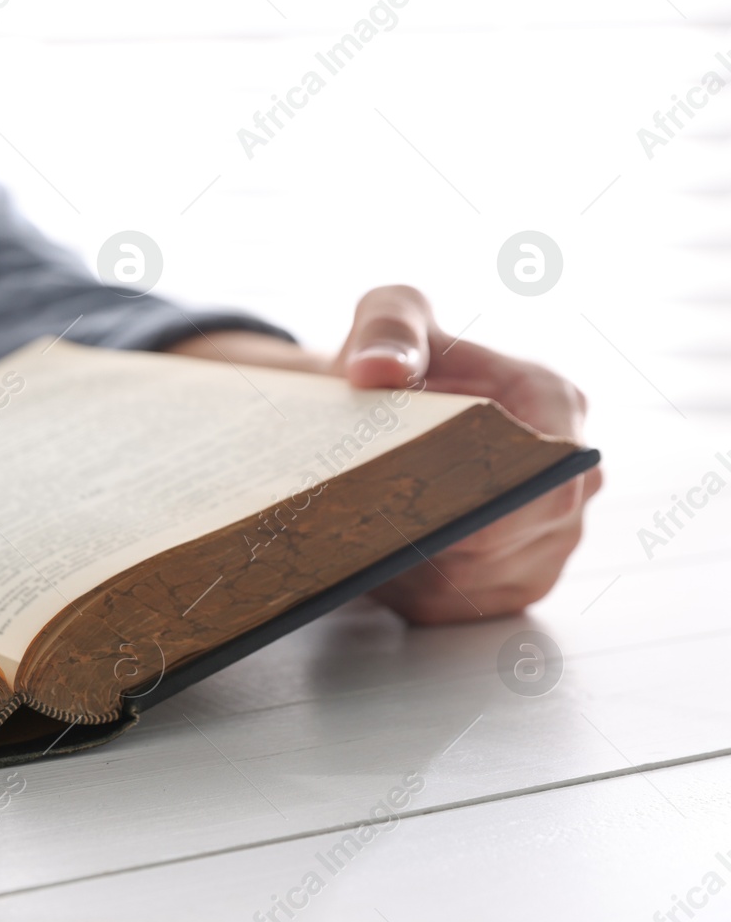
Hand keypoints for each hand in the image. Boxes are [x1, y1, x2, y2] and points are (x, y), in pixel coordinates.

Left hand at [167, 285, 600, 623]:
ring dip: (418, 566)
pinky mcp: (509, 583)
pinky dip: (408, 591)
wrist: (383, 412)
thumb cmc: (398, 360)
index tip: (428, 500)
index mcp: (554, 404)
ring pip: (481, 576)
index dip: (493, 489)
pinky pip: (458, 606)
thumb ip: (389, 327)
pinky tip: (361, 566)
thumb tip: (376, 370)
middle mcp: (568, 480)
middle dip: (441, 532)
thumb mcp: (390, 315)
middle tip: (367, 529)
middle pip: (515, 532)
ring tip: (353, 544)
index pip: (548, 461)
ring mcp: (547, 540)